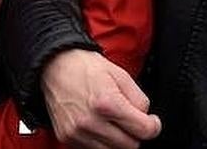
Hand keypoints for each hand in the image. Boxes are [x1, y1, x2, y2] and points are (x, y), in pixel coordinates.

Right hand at [40, 48, 161, 147]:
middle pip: (131, 145)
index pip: (144, 131)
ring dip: (117, 139)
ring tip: (111, 121)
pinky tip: (97, 124)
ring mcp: (78, 132)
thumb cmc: (85, 67)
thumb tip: (147, 119)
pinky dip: (101, 141)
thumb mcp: (120, 74)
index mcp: (107, 103)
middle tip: (128, 118)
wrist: (53, 65)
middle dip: (134, 132)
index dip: (153, 126)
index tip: (151, 122)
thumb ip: (139, 99)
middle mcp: (91, 121)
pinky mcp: (68, 138)